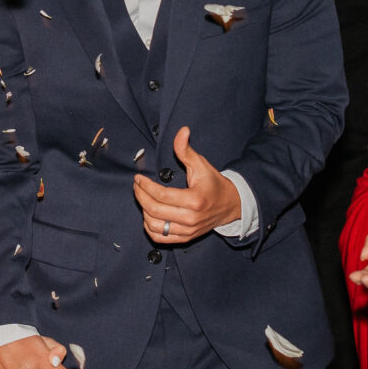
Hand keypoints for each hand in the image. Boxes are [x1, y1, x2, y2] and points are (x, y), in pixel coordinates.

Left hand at [132, 127, 241, 245]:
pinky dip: (150, 227)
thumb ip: (186, 150)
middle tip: (136, 186)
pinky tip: (149, 215)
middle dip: (140, 196)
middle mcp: (190, 218)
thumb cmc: (214, 184)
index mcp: (194, 200)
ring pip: (154, 226)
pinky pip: (160, 237)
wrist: (230, 205)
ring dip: (144, 211)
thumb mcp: (201, 164)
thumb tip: (182, 131)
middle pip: (154, 211)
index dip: (145, 186)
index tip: (138, 179)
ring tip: (143, 199)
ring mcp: (187, 230)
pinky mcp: (185, 237)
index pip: (161, 195)